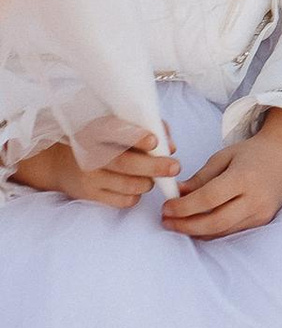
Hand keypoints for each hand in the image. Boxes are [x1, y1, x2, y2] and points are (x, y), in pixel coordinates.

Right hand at [13, 122, 176, 210]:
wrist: (59, 163)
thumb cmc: (97, 141)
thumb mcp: (112, 127)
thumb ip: (144, 129)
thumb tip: (170, 146)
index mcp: (94, 130)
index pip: (113, 131)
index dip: (135, 136)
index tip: (154, 141)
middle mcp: (88, 154)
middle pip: (125, 163)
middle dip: (154, 166)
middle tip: (175, 167)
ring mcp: (88, 177)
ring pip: (129, 184)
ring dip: (148, 182)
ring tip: (151, 176)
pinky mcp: (90, 195)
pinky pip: (123, 200)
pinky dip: (137, 194)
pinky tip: (136, 186)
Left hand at [159, 108, 281, 238]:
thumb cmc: (252, 153)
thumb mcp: (223, 157)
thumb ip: (200, 177)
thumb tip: (177, 195)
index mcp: (244, 177)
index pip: (209, 198)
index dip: (184, 207)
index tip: (166, 208)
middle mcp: (256, 198)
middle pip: (215, 222)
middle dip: (186, 225)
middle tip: (167, 222)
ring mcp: (262, 212)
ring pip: (223, 231)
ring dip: (196, 231)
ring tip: (177, 225)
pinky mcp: (263, 221)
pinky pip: (232, 232)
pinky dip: (212, 232)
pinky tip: (197, 227)